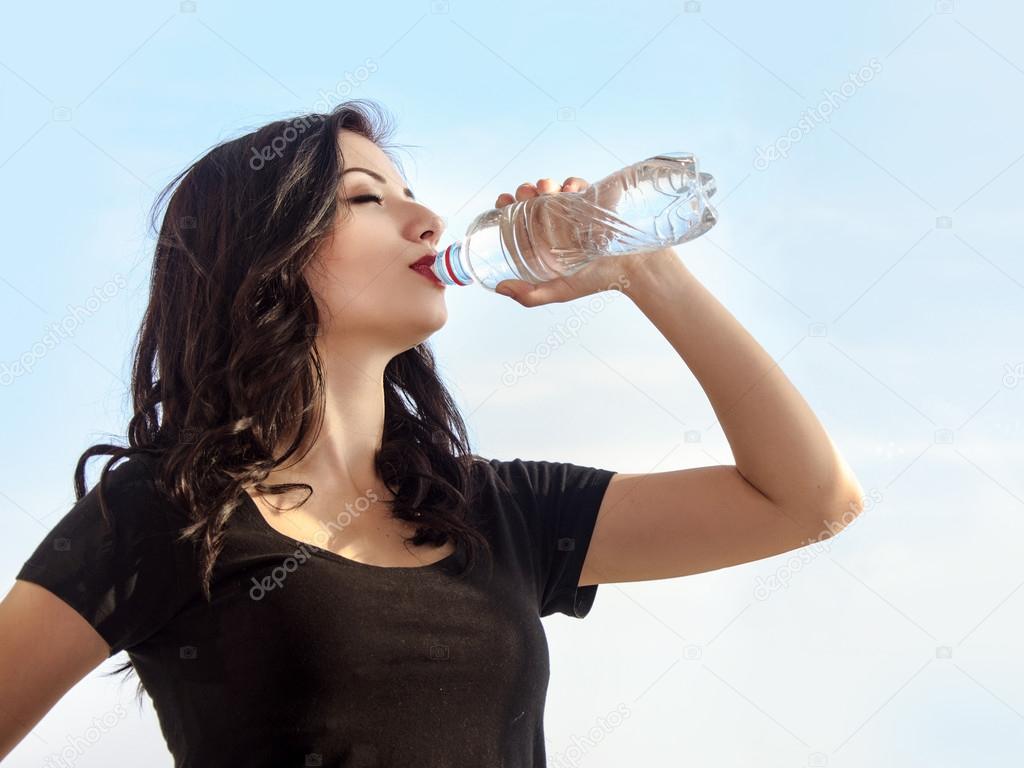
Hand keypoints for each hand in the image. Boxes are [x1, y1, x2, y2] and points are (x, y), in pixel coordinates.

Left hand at [492, 177, 649, 306]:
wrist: (634, 267)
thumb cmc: (599, 280)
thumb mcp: (561, 291)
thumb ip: (531, 295)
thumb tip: (500, 288)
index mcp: (543, 241)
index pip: (517, 219)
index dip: (506, 207)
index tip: (503, 202)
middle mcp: (556, 223)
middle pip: (531, 199)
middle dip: (524, 191)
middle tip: (525, 195)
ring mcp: (574, 210)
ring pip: (552, 188)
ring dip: (544, 184)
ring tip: (547, 190)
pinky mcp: (593, 200)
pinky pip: (577, 184)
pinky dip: (571, 182)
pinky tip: (568, 189)